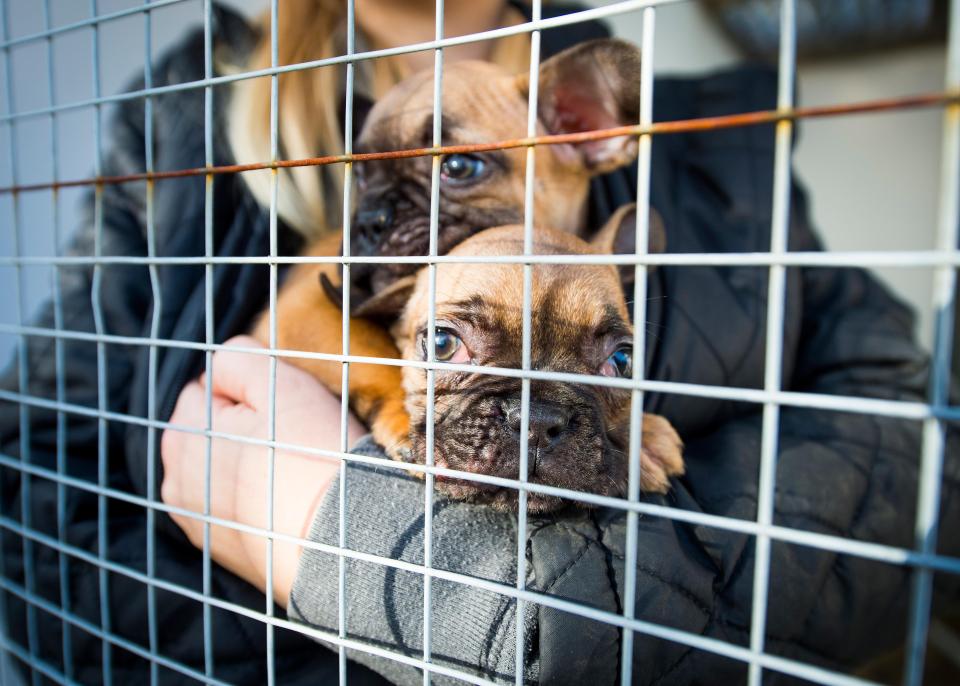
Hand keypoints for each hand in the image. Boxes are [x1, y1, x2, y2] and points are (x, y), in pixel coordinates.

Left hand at [160, 335, 364, 603]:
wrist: (341, 546)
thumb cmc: (313, 458)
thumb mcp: (280, 384)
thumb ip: (238, 359)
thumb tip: (220, 366)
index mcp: (182, 434)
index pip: (211, 386)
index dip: (252, 390)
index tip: (287, 409)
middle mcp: (176, 479)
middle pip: (213, 427)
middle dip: (243, 426)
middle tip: (294, 439)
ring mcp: (198, 520)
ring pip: (223, 466)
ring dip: (247, 462)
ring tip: (292, 472)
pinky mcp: (225, 551)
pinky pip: (236, 505)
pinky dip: (254, 498)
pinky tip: (286, 502)